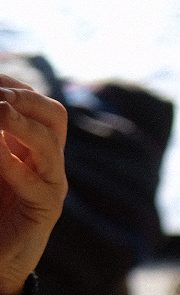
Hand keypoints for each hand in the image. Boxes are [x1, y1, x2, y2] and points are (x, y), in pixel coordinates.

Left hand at [0, 75, 67, 294]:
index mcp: (34, 144)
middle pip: (52, 115)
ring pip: (48, 143)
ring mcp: (52, 184)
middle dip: (24, 98)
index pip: (34, 101)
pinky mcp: (46, 210)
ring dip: (20, 123)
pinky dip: (12, 163)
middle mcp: (49, 161)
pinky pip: (35, 182)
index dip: (11, 84)